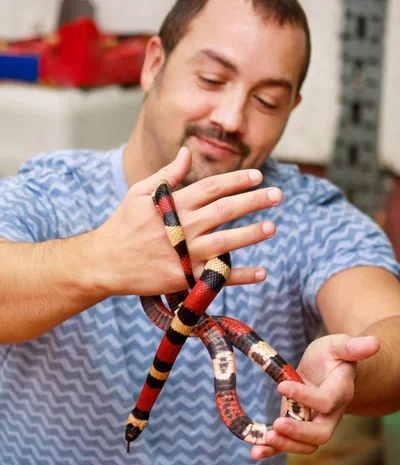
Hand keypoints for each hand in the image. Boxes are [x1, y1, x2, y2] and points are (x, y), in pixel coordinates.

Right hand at [92, 147, 282, 295]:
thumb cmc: (123, 225)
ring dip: (252, 234)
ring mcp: (185, 253)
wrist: (105, 262)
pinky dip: (241, 276)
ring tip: (272, 227)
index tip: (258, 176)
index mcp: (174, 203)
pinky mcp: (184, 278)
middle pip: (226, 210)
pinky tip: (261, 272)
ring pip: (227, 242)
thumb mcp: (140, 193)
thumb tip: (188, 153)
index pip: (213, 187)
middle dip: (255, 201)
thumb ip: (168, 174)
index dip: (238, 180)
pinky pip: (217, 277)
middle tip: (277, 195)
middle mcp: (183, 227)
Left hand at [251, 334, 379, 459]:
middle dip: (299, 433)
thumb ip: (352, 346)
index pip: (326, 402)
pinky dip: (272, 450)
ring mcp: (314, 422)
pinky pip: (288, 443)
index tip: (282, 386)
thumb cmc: (333, 356)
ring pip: (306, 445)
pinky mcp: (298, 424)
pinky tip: (255, 452)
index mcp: (340, 392)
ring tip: (265, 439)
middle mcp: (330, 413)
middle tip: (277, 425)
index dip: (306, 397)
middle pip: (320, 434)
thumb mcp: (338, 345)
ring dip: (286, 445)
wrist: (328, 370)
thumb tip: (374, 342)